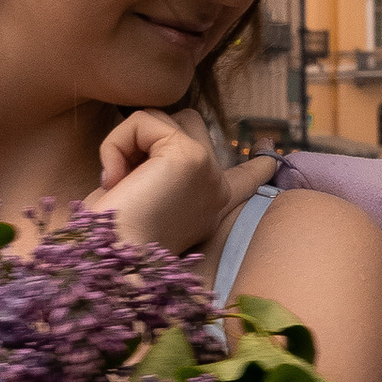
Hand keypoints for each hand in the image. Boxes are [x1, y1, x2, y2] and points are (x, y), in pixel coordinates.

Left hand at [81, 112, 262, 257]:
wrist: (109, 263)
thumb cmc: (110, 238)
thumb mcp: (142, 201)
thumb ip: (156, 169)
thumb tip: (151, 136)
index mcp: (210, 207)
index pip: (245, 180)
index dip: (258, 167)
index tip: (271, 161)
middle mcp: (216, 190)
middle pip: (186, 125)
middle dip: (146, 138)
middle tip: (122, 180)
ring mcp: (209, 171)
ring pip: (163, 118)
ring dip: (125, 141)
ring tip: (116, 181)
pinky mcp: (189, 156)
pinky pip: (143, 120)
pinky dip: (115, 142)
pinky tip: (113, 178)